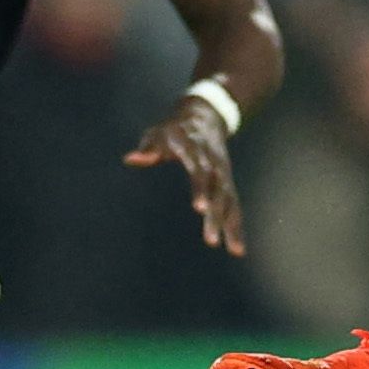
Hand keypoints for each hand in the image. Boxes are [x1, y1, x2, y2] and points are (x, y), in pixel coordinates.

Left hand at [129, 94, 248, 256]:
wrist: (207, 117)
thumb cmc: (174, 130)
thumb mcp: (159, 133)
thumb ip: (148, 148)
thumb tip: (130, 159)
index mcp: (196, 150)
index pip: (199, 171)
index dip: (201, 189)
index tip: (199, 209)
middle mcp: (214, 163)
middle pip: (217, 192)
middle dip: (215, 216)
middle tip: (210, 241)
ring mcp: (224, 174)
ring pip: (230, 202)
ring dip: (231, 226)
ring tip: (233, 251)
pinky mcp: (228, 184)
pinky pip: (234, 206)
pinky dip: (237, 226)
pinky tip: (237, 249)